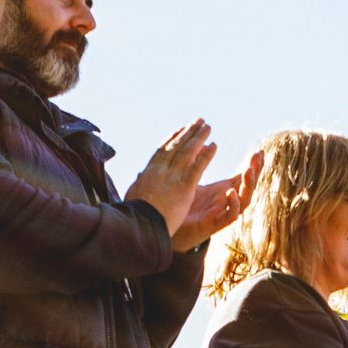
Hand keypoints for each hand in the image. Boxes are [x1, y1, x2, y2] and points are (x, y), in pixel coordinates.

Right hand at [123, 121, 219, 239]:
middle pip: (176, 146)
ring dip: (198, 137)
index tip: (179, 130)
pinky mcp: (184, 187)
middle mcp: (160, 170)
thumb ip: (138, 186)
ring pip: (187, 151)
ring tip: (207, 127)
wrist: (139, 226)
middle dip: (187, 132)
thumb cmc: (134, 217)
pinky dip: (206, 155)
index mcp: (148, 174)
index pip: (161, 152)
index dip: (171, 139)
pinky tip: (214, 145)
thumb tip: (138, 179)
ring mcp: (172, 177)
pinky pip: (197, 166)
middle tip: (197, 122)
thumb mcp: (133, 197)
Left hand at [173, 150, 259, 251]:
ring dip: (248, 186)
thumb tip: (203, 144)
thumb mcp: (193, 181)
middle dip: (255, 172)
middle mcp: (227, 202)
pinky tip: (231, 193)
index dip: (254, 165)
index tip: (260, 151)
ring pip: (244, 201)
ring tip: (249, 171)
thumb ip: (200, 164)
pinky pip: (230, 217)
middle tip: (257, 157)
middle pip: (249, 187)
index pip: (244, 177)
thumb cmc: (185, 205)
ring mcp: (222, 213)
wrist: (172, 230)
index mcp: (224, 191)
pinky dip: (233, 205)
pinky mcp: (214, 225)